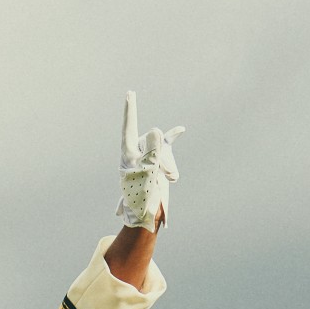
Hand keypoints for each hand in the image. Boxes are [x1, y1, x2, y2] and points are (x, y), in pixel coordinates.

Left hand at [117, 90, 181, 230]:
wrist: (145, 215)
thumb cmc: (142, 196)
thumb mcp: (146, 173)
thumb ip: (152, 150)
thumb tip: (155, 130)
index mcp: (128, 153)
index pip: (130, 125)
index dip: (131, 109)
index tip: (129, 93)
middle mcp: (137, 151)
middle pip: (156, 142)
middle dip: (165, 159)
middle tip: (167, 178)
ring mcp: (148, 155)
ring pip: (165, 150)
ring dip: (170, 166)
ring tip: (169, 181)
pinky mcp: (157, 161)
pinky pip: (168, 145)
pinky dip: (174, 138)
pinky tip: (182, 129)